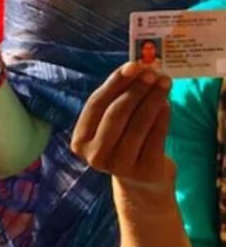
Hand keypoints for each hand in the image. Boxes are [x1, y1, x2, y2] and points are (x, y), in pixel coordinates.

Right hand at [71, 62, 172, 186]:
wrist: (140, 180)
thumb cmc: (123, 141)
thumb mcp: (111, 123)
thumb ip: (116, 99)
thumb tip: (138, 68)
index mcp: (80, 140)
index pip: (95, 104)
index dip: (114, 83)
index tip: (132, 65)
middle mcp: (94, 155)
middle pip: (116, 113)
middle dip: (136, 89)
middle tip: (153, 72)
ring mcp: (118, 166)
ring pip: (138, 123)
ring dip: (153, 99)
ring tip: (164, 83)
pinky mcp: (144, 171)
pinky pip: (156, 135)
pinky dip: (163, 116)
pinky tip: (167, 103)